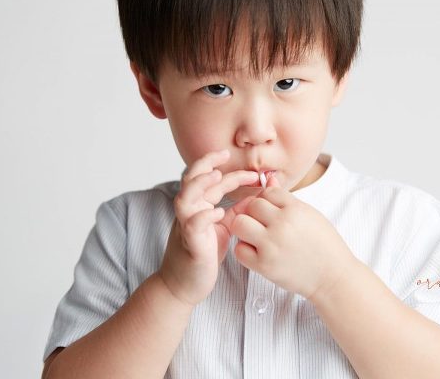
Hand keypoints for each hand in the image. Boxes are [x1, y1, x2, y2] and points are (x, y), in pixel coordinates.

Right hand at [159, 149, 257, 306]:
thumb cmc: (202, 256)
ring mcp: (186, 226)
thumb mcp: (222, 228)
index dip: (229, 172)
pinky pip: (193, 224)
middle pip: (191, 179)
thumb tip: (255, 197)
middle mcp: (189, 212)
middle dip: (207, 164)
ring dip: (200, 184)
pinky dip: (204, 216)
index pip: (209, 180)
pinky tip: (219, 213)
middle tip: (225, 154)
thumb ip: (233, 211)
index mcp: (198, 207)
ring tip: (216, 175)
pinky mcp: (190, 243)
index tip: (252, 171)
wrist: (183, 286)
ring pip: (186, 197)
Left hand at [227, 175, 355, 299]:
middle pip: (251, 205)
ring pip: (239, 223)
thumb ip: (286, 198)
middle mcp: (282, 224)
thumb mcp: (310, 215)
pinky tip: (257, 251)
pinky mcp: (264, 265)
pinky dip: (245, 249)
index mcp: (295, 209)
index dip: (267, 200)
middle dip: (254, 212)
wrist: (333, 276)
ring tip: (256, 236)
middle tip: (262, 223)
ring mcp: (271, 245)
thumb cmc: (324, 244)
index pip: (267, 192)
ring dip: (244, 228)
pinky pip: (239, 250)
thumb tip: (268, 180)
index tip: (273, 210)